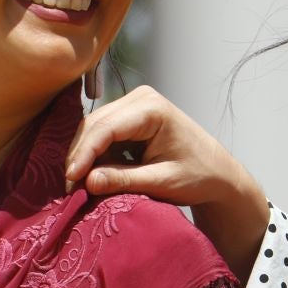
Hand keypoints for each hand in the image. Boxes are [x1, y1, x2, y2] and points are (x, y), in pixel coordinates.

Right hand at [65, 86, 269, 277]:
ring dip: (84, 157)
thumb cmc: (198, 176)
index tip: (71, 179)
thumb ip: (124, 180)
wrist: (217, 172)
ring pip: (94, 129)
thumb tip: (87, 181)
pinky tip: (89, 176)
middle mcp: (140, 99)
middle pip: (95, 125)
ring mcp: (133, 105)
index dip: (84, 153)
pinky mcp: (129, 118)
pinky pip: (102, 135)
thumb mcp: (162, 182)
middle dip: (80, 156)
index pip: (106, 128)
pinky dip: (94, 156)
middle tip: (69, 189)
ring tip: (77, 186)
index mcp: (152, 109)